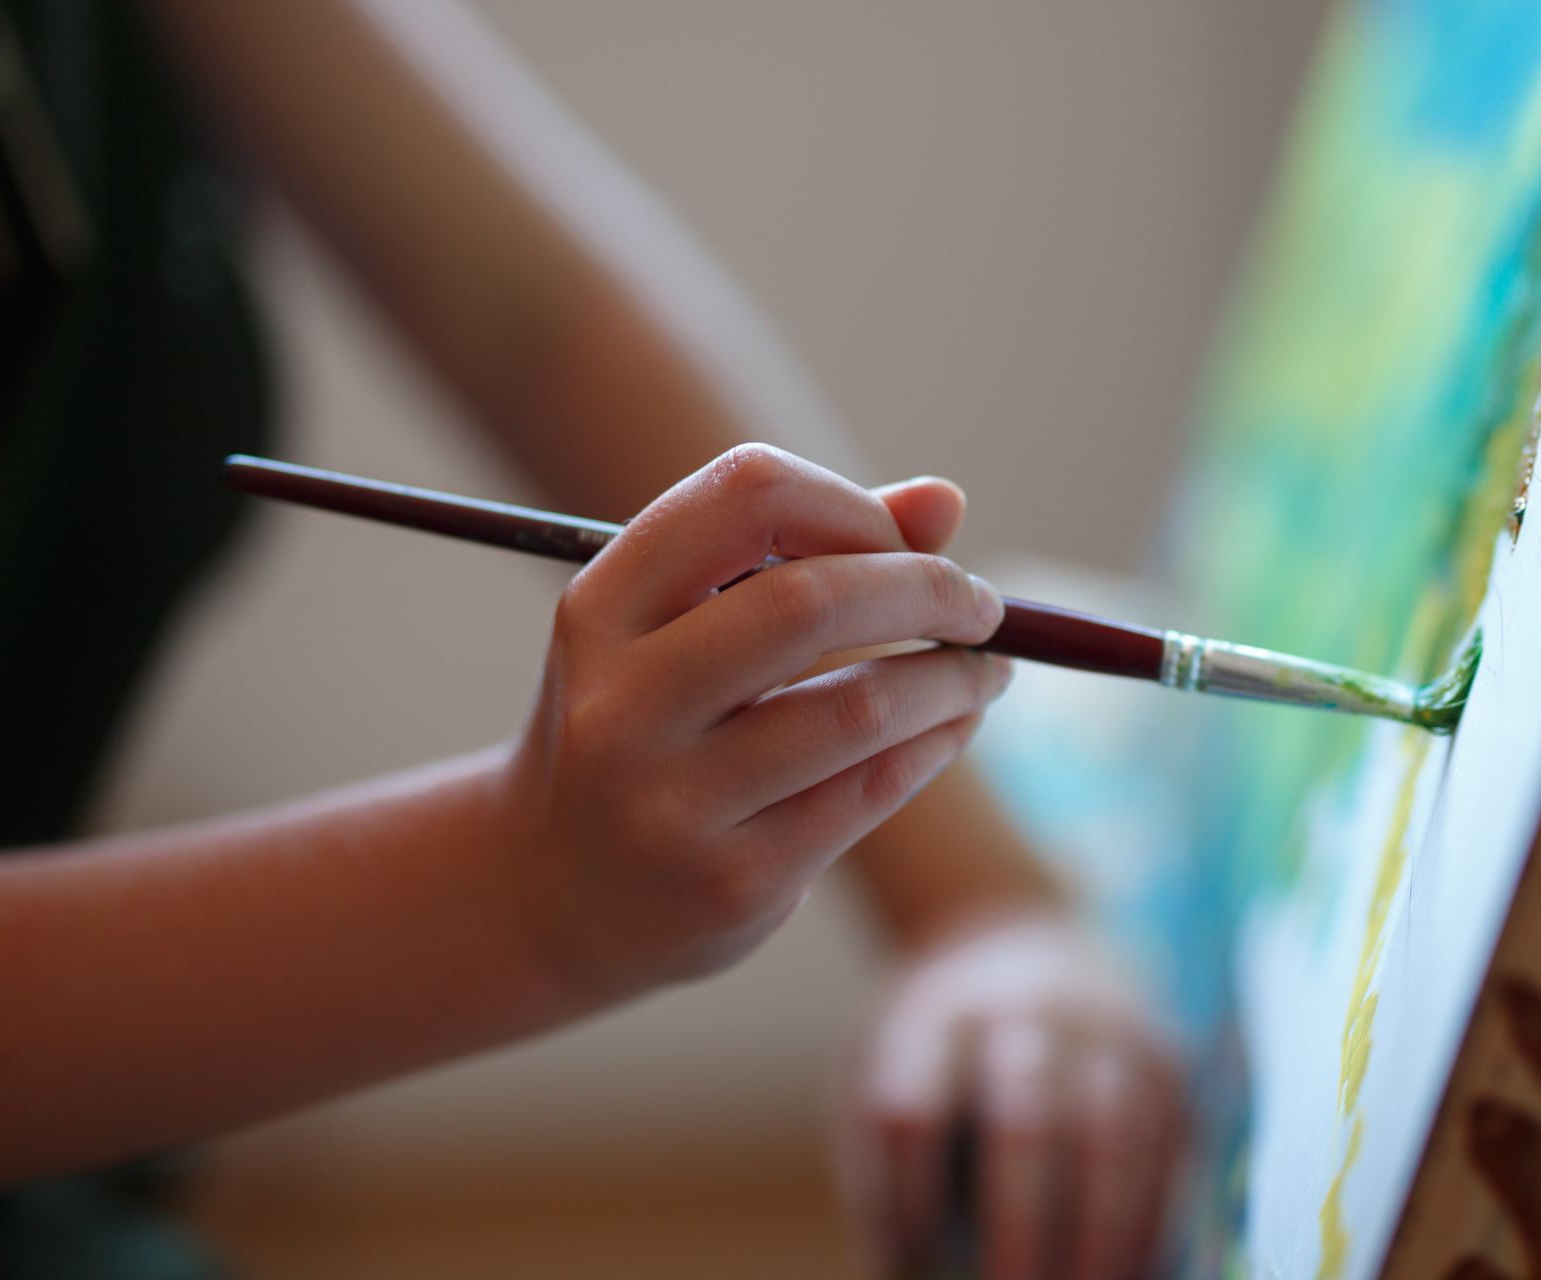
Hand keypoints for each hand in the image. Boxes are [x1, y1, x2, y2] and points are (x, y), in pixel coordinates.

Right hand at [498, 444, 1011, 1003]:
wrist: (554, 896)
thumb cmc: (648, 729)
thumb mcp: (685, 630)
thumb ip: (806, 552)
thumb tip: (945, 503)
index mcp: (600, 608)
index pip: (746, 495)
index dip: (852, 507)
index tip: (908, 541)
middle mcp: (622, 701)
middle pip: (810, 602)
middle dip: (928, 590)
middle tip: (983, 608)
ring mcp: (671, 801)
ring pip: (860, 707)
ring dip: (952, 677)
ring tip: (985, 671)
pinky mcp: (732, 881)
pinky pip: (871, 791)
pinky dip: (938, 742)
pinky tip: (954, 726)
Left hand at [841, 915, 1185, 1279]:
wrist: (1016, 932)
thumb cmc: (935, 1042)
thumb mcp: (880, 1064)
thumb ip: (882, 1167)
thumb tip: (895, 1275)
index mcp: (934, 1015)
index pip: (912, 1114)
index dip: (906, 1203)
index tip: (903, 1267)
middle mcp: (1025, 1011)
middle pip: (1024, 1122)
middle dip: (1018, 1228)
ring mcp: (1105, 1030)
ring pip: (1110, 1137)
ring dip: (1098, 1235)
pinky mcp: (1164, 1060)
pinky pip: (1166, 1149)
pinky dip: (1150, 1222)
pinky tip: (1130, 1274)